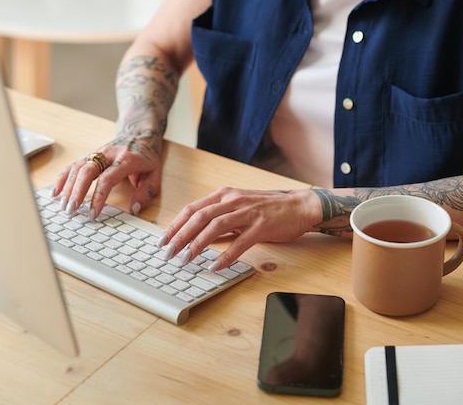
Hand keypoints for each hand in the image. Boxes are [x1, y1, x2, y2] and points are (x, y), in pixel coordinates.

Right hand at [52, 132, 162, 218]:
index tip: (93, 213)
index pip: (107, 178)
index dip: (98, 196)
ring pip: (77, 167)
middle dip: (77, 191)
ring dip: (68, 187)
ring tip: (63, 206)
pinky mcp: (90, 155)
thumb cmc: (147, 158)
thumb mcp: (155, 175)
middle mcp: (108, 154)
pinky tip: (55, 193)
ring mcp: (97, 153)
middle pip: (87, 170)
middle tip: (71, 210)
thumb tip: (133, 209)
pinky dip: (63, 179)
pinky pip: (73, 166)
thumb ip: (146, 193)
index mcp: (126, 160)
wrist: (140, 134)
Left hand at [159, 187, 314, 270]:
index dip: (175, 224)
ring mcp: (247, 212)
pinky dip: (225, 256)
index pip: (192, 208)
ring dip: (197, 244)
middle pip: (199, 217)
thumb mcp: (239, 208)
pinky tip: (215, 266)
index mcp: (225, 195)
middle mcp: (233, 201)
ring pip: (215, 227)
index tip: (162, 240)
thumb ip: (219, 220)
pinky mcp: (261, 226)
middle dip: (180, 236)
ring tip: (186, 260)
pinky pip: (239, 243)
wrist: (299, 206)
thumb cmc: (267, 209)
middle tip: (168, 253)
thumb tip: (195, 236)